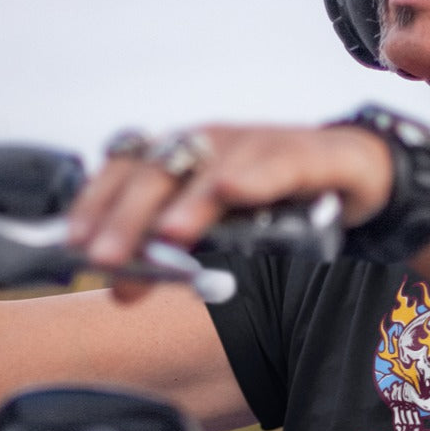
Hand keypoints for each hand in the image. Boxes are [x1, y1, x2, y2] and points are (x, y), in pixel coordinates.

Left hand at [68, 122, 393, 272]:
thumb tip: (123, 288)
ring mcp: (259, 144)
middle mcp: (214, 142)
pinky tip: (233, 194)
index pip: (126, 168)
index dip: (97, 203)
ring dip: (187, 203)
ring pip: (214, 168)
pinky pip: (278, 164)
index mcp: (185, 155)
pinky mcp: (308, 154)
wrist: (355, 173)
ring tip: (167, 236)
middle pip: (159, 169)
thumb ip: (175, 251)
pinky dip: (253, 177)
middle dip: (128, 216)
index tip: (74, 243)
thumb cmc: (279, 200)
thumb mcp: (219, 227)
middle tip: (107, 258)